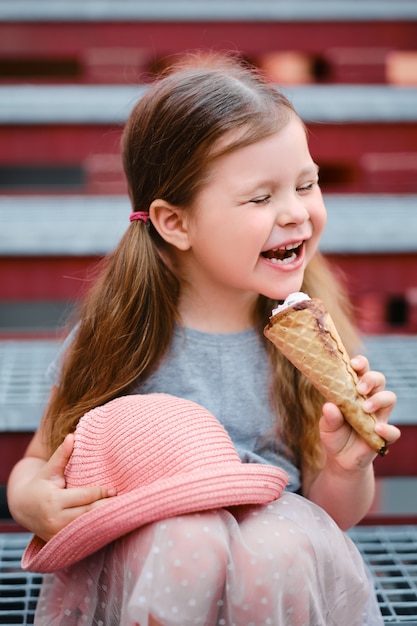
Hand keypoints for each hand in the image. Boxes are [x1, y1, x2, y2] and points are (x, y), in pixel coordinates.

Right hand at [13, 435, 114, 541]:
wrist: (23, 507)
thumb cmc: (40, 484)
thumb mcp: (50, 469)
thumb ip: (62, 454)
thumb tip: (72, 436)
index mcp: (54, 501)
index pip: (84, 497)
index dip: (101, 492)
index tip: (115, 489)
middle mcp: (55, 520)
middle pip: (89, 514)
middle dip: (107, 507)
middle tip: (125, 501)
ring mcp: (57, 534)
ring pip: (87, 527)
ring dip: (104, 520)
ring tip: (121, 512)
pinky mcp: (59, 541)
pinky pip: (81, 536)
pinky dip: (95, 530)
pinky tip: (109, 524)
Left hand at [319, 354, 400, 470]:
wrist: (340, 459)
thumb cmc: (334, 434)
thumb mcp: (326, 426)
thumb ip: (329, 417)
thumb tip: (329, 406)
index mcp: (354, 391)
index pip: (361, 371)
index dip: (360, 363)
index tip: (353, 363)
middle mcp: (369, 399)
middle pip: (379, 379)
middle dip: (371, 379)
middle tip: (359, 388)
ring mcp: (378, 416)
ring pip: (389, 398)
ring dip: (379, 399)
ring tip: (365, 408)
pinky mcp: (384, 435)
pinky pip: (393, 430)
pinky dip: (387, 429)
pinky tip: (376, 429)